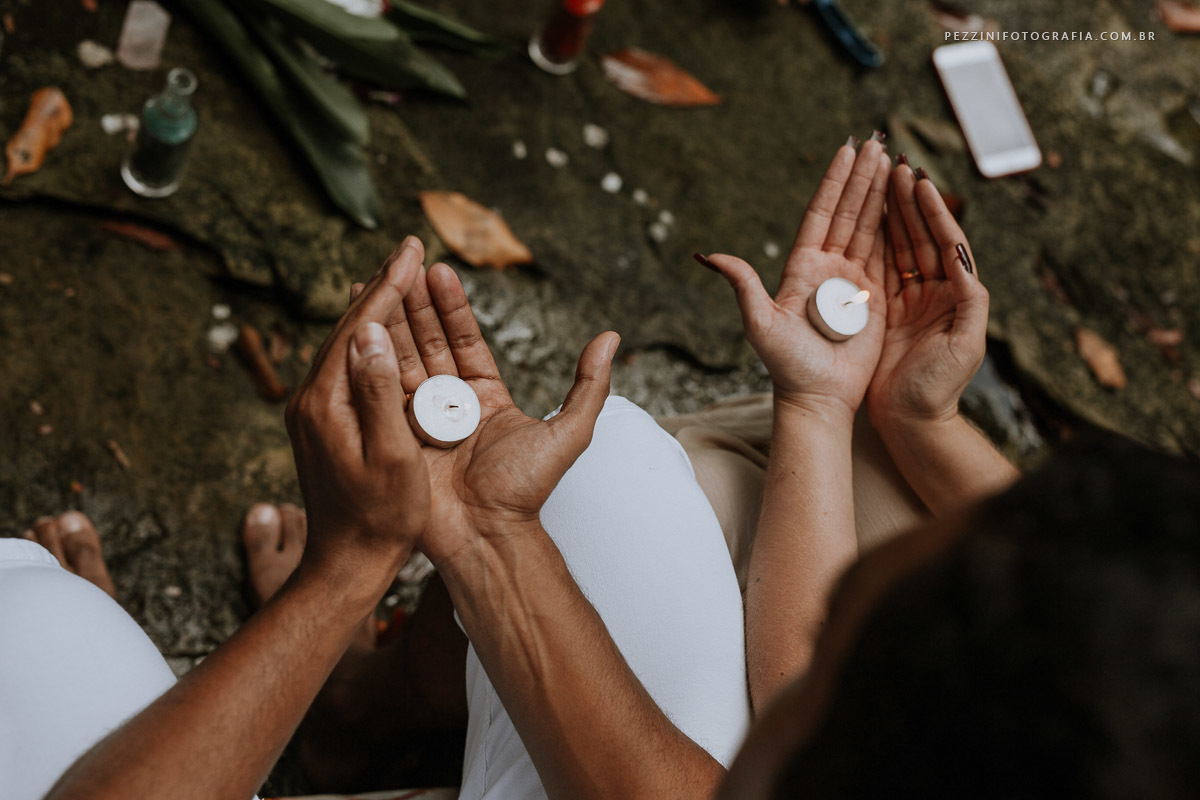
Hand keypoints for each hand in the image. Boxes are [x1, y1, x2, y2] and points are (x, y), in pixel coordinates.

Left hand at [285, 239, 430, 590]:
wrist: (348, 563)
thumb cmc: (381, 518)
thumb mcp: (391, 457)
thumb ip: (378, 393)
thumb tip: (372, 333)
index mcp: (325, 404)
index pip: (360, 328)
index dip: (389, 286)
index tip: (412, 250)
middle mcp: (310, 401)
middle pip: (347, 327)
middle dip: (381, 285)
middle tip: (409, 249)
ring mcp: (312, 412)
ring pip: (344, 344)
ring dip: (374, 307)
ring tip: (399, 275)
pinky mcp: (321, 424)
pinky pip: (345, 366)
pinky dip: (368, 338)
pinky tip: (382, 330)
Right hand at [355, 238, 619, 566]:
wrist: (487, 534)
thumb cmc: (526, 490)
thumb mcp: (569, 433)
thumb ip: (589, 386)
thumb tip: (611, 338)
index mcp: (486, 399)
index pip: (465, 341)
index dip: (451, 307)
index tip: (439, 269)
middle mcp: (449, 405)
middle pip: (428, 343)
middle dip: (413, 302)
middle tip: (401, 260)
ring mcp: (417, 421)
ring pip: (400, 361)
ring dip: (387, 320)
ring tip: (376, 279)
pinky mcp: (391, 438)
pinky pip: (378, 392)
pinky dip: (367, 359)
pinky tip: (357, 326)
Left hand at [702, 138, 890, 418]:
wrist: (818, 398)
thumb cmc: (786, 365)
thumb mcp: (759, 322)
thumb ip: (742, 284)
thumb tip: (709, 255)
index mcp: (801, 268)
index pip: (820, 214)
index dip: (833, 182)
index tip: (845, 150)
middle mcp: (827, 268)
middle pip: (848, 212)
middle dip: (861, 177)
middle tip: (875, 139)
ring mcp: (852, 281)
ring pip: (870, 227)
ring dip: (880, 193)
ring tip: (891, 159)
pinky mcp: (875, 297)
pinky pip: (888, 253)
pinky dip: (897, 226)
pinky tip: (906, 200)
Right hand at [866, 164, 988, 429]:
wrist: (909, 421)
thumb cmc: (939, 389)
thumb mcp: (965, 346)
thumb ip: (972, 303)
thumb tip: (966, 263)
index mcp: (956, 296)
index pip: (946, 243)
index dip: (933, 212)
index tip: (918, 182)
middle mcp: (934, 292)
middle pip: (922, 237)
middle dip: (909, 202)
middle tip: (895, 166)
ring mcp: (909, 299)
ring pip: (900, 246)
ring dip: (891, 213)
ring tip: (880, 180)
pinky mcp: (885, 310)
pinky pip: (880, 266)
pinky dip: (873, 240)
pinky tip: (864, 217)